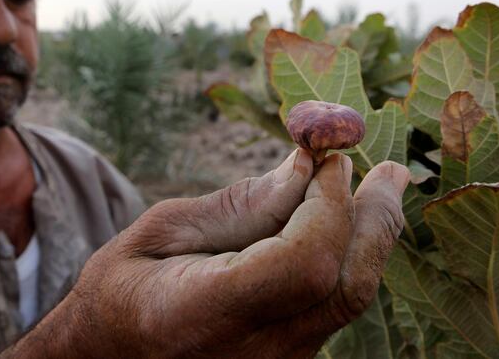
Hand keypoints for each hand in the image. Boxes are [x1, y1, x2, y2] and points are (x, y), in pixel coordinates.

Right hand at [4, 149, 408, 358]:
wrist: (109, 357)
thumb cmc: (120, 290)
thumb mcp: (159, 233)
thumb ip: (236, 206)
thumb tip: (304, 169)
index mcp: (202, 315)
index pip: (301, 264)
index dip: (326, 206)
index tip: (327, 159)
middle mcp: (252, 352)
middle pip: (343, 288)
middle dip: (372, 219)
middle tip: (389, 171)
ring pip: (346, 300)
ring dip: (368, 236)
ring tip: (382, 187)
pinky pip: (331, 308)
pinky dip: (346, 258)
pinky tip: (343, 225)